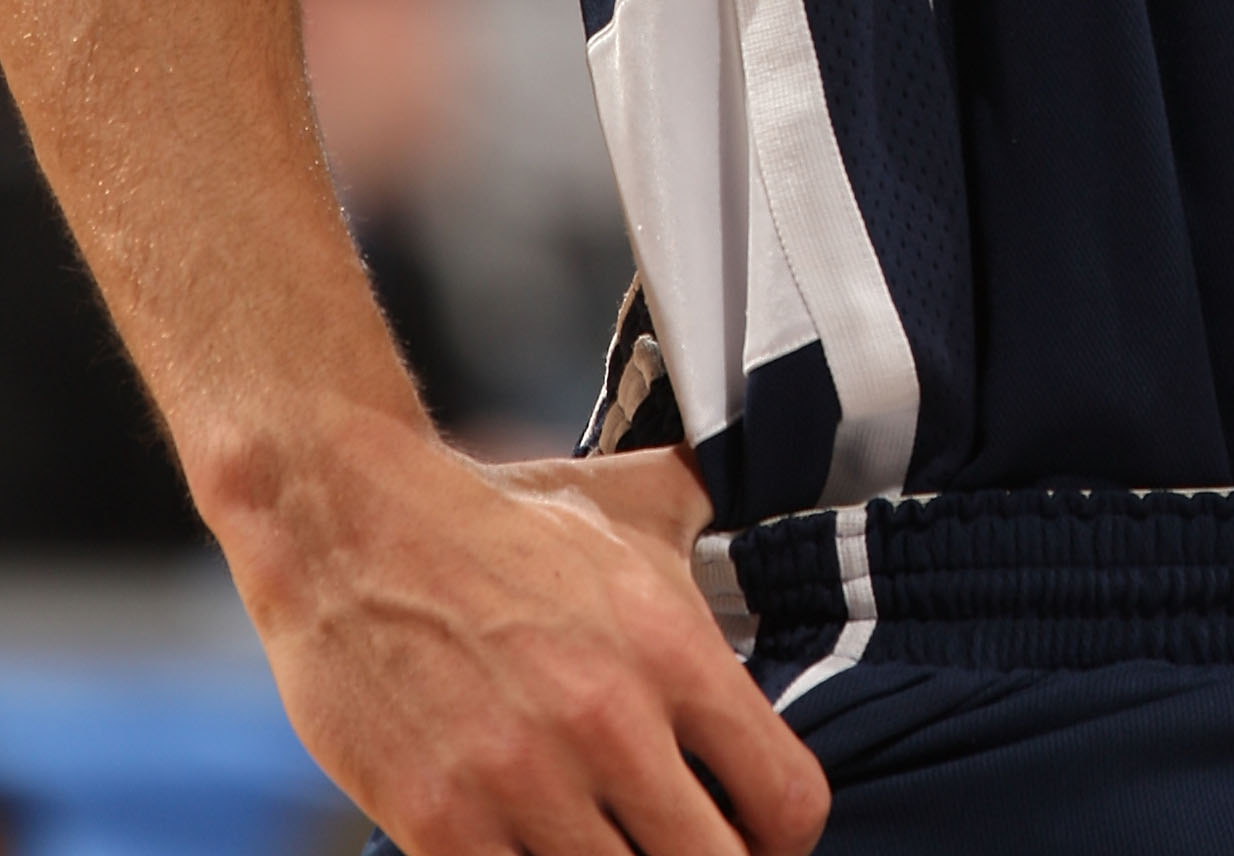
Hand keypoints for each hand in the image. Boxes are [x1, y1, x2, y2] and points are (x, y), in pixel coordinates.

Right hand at [224, 409, 830, 855]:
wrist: (352, 525)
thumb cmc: (499, 521)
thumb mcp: (628, 506)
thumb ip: (705, 526)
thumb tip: (761, 520)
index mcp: (673, 648)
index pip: (787, 800)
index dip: (782, 837)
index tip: (754, 833)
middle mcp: (610, 722)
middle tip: (674, 845)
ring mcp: (523, 782)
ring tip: (597, 838)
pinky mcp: (440, 825)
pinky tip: (528, 844)